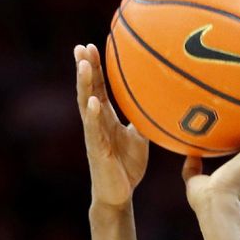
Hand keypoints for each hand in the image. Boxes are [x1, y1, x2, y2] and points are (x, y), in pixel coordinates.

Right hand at [75, 43, 148, 207]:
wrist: (119, 194)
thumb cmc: (127, 166)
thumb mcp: (139, 138)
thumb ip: (142, 120)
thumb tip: (158, 103)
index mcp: (107, 118)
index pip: (99, 88)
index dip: (96, 68)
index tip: (93, 46)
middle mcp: (97, 123)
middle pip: (88, 90)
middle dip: (85, 68)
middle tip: (81, 46)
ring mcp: (94, 135)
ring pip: (86, 105)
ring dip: (84, 85)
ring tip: (83, 65)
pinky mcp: (96, 150)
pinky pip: (93, 130)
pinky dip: (93, 115)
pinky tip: (92, 102)